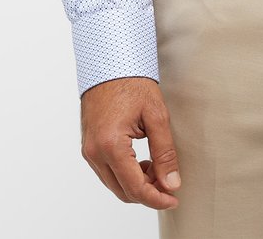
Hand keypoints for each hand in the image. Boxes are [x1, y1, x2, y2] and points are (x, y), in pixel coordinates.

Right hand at [80, 76, 180, 209]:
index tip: (174, 199)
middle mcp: (94, 153)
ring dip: (137, 185)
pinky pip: (107, 173)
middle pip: (123, 192)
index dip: (157, 198)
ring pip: (114, 185)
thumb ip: (165, 152)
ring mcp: (88, 151)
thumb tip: (172, 183)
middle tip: (170, 183)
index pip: (135, 188)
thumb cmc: (133, 83)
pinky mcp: (88, 147)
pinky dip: (126, 175)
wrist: (110, 63)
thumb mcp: (156, 115)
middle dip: (148, 193)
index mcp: (110, 145)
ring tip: (158, 168)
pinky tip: (143, 163)